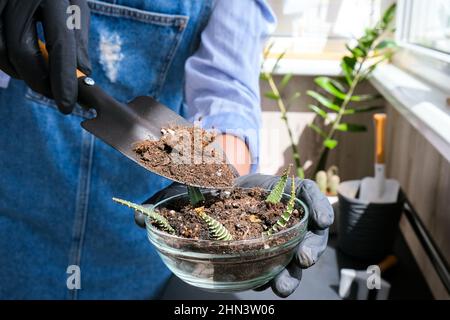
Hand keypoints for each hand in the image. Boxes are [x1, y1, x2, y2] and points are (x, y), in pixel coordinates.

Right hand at [0, 0, 90, 112]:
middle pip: (23, 52)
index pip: (59, 45)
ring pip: (0, 52)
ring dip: (20, 73)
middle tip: (54, 94)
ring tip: (39, 74)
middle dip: (39, 81)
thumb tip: (82, 73)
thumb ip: (78, 38)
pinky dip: (6, 62)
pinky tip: (21, 62)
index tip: (67, 105)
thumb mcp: (75, 5)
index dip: (63, 80)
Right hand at [140, 174, 333, 297]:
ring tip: (303, 259)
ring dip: (310, 251)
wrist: (226, 160)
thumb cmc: (208, 188)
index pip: (267, 265)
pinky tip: (321, 219)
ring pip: (308, 238)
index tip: (269, 288)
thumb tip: (138, 222)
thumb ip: (166, 210)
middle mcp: (274, 231)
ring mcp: (288, 212)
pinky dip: (320, 208)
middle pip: (290, 259)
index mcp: (251, 239)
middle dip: (289, 277)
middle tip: (283, 286)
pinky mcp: (296, 190)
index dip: (271, 280)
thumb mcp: (185, 199)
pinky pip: (312, 199)